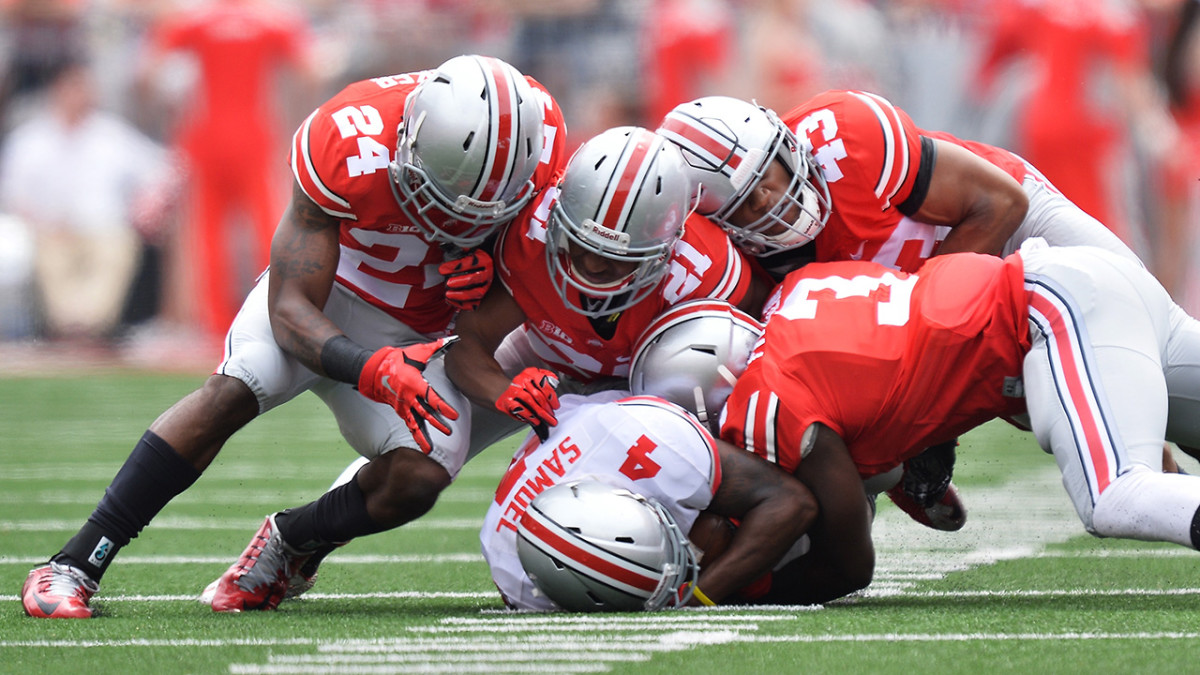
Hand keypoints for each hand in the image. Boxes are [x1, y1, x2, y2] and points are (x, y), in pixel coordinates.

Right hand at [358, 337, 459, 452]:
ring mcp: (404, 406)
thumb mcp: (418, 352)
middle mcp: (409, 398)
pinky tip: (424, 447)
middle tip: (449, 432)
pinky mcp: (401, 411)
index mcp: (415, 384)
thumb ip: (437, 347)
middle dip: (437, 423)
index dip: (443, 407)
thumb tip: (454, 339)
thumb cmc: (400, 359)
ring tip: (431, 450)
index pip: (431, 398)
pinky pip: (410, 425)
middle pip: (425, 413)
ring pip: (415, 423)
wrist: (375, 370)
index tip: (453, 415)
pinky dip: (416, 436)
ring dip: (423, 436)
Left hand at [438, 249, 493, 310]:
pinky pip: (474, 303)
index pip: (471, 263)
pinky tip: (450, 301)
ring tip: (448, 294)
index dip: (456, 266)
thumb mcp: (469, 249)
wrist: (484, 265)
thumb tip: (449, 246)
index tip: (442, 269)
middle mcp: (487, 274)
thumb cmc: (473, 257)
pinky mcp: (481, 297)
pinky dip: (462, 304)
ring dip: (461, 295)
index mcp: (485, 260)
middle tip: (448, 283)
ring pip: (476, 293)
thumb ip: (460, 248)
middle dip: (460, 282)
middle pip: (475, 279)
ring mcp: (485, 287)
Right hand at [496, 367, 559, 440]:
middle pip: (537, 394)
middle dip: (547, 407)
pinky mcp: (507, 401)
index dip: (552, 396)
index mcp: (530, 372)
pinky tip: (535, 420)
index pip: (543, 382)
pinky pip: (519, 408)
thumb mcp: (535, 379)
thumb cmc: (523, 388)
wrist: (504, 393)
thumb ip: (547, 379)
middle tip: (552, 415)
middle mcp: (521, 379)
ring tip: (546, 419)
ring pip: (529, 401)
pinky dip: (529, 415)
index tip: (556, 405)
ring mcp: (513, 390)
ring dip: (540, 412)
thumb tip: (555, 381)